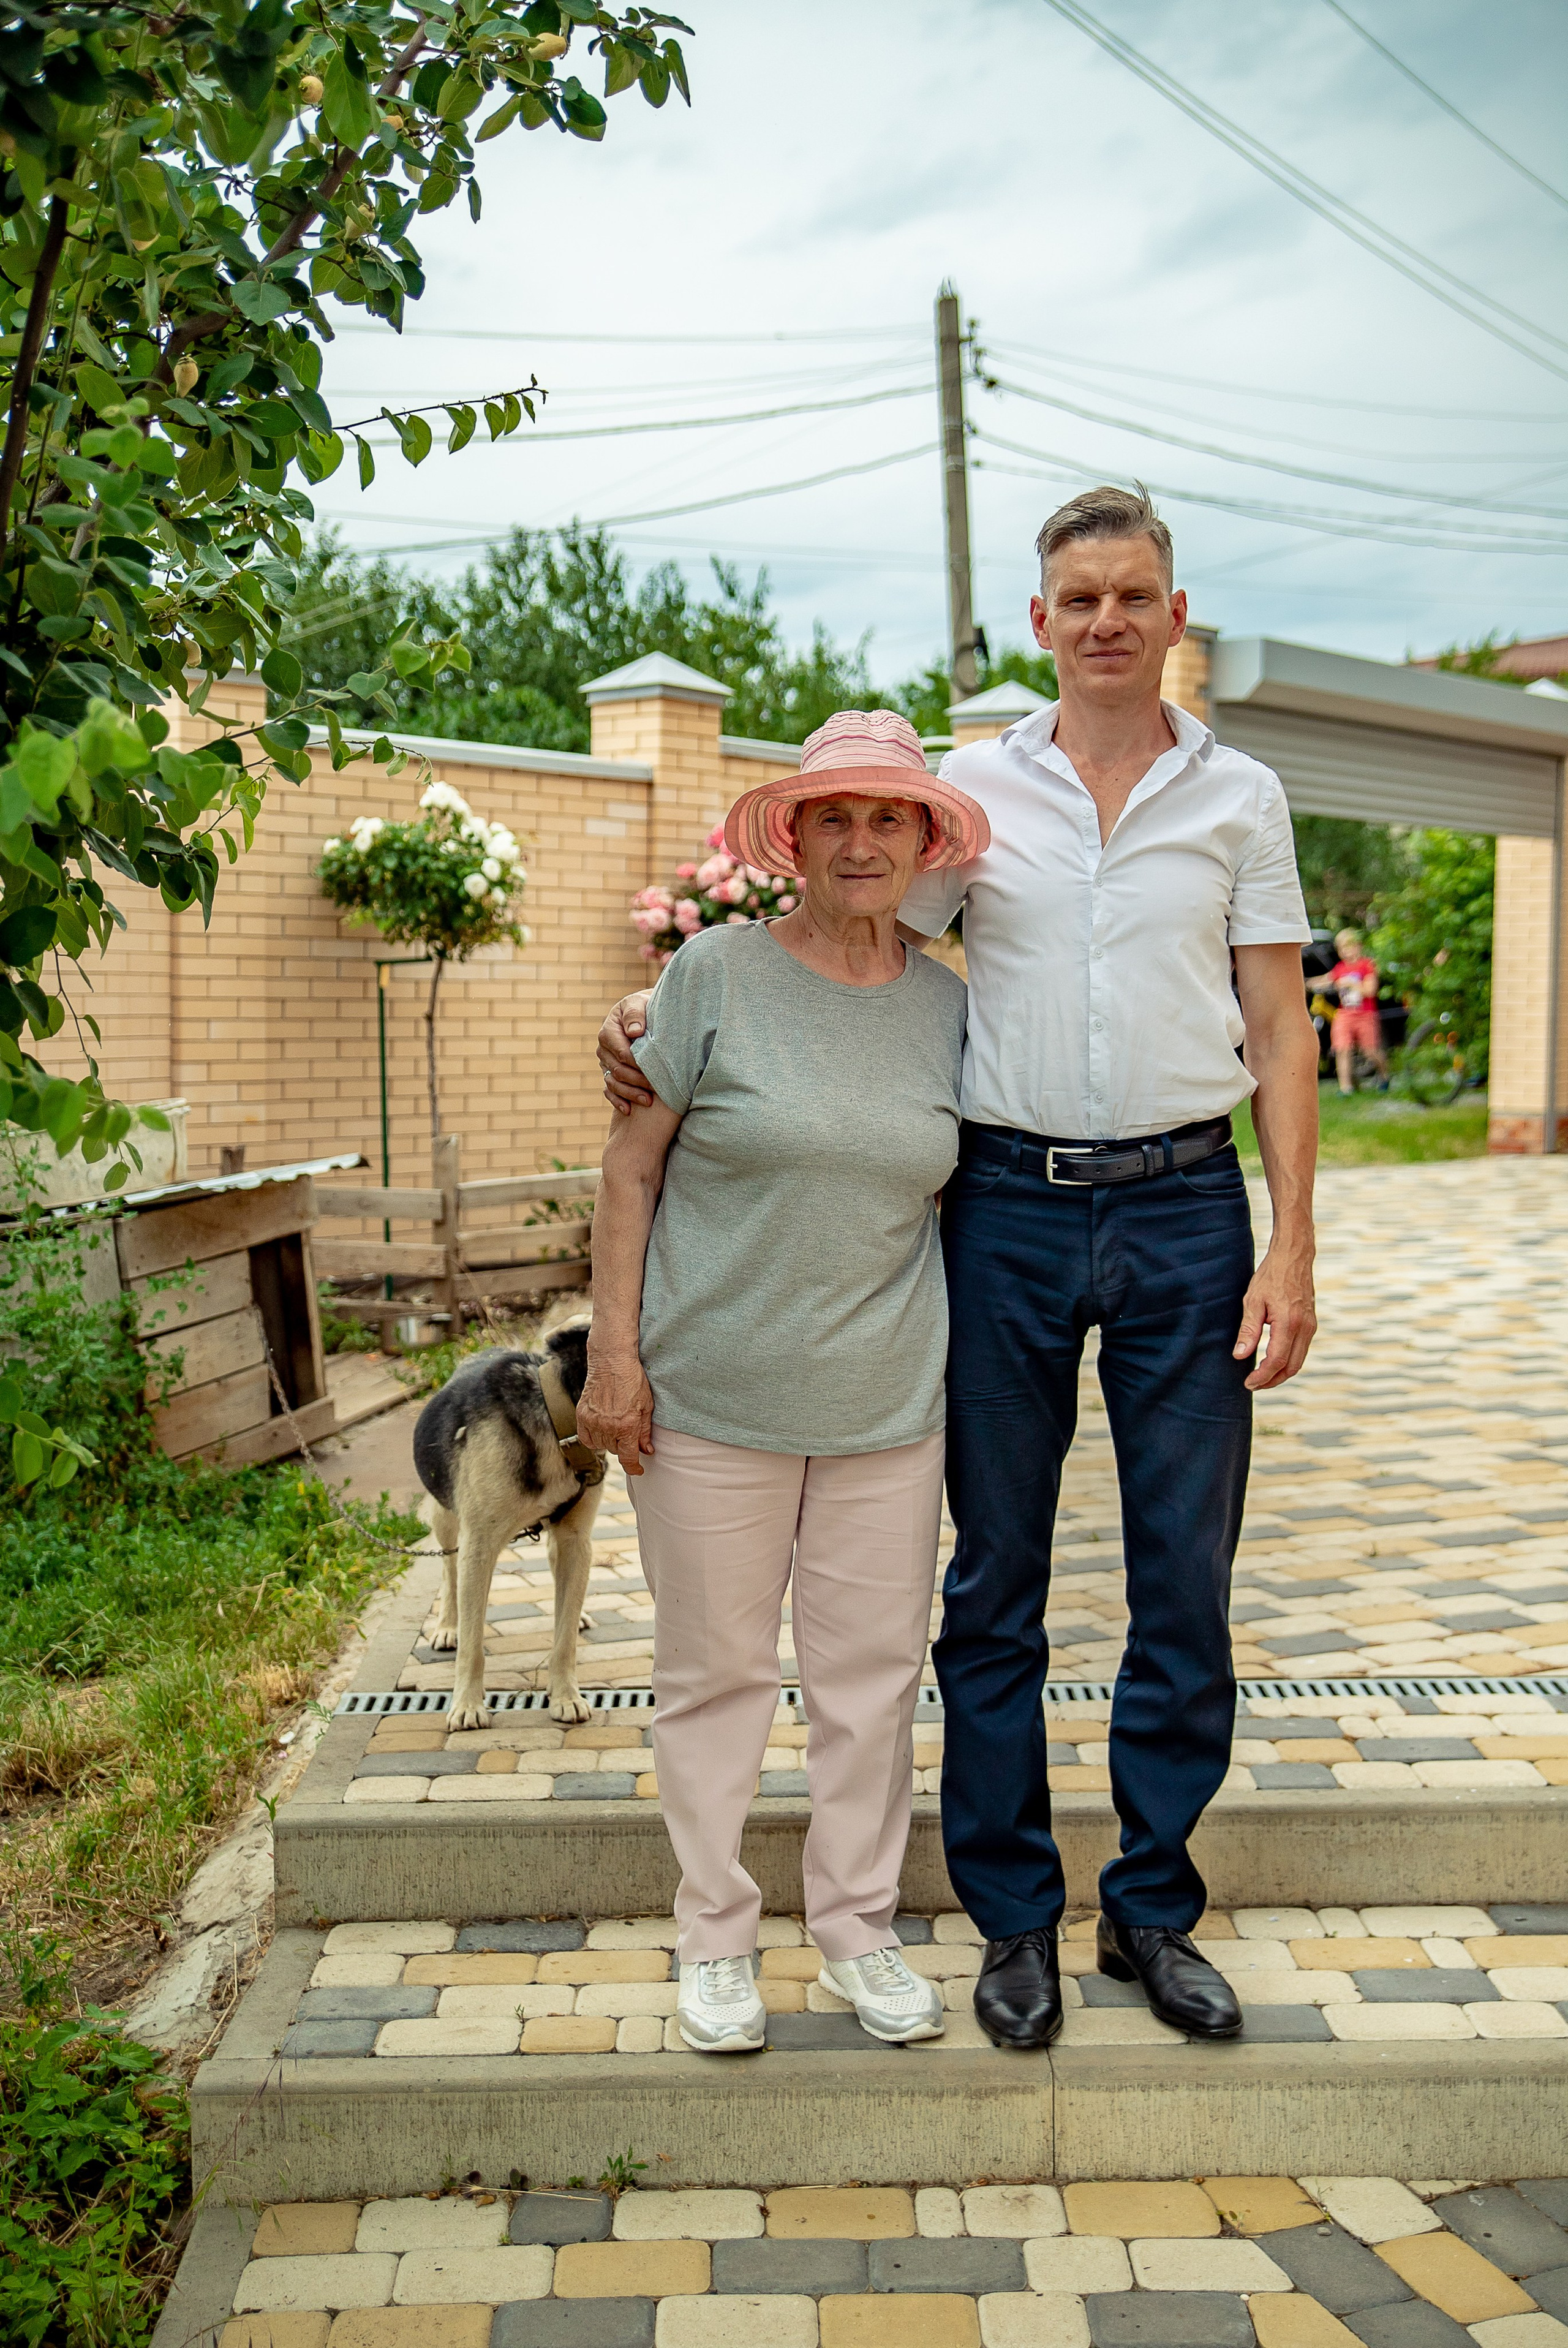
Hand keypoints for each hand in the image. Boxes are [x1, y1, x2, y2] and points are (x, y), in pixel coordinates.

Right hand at [577, 1352, 654, 1475]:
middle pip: (615, 1450)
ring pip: (601, 1445)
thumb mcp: (647, 1406)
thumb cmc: (633, 1380)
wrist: (612, 1361)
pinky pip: (586, 1438)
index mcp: (627, 1426)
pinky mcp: (582, 1415)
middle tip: (628, 1430)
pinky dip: (593, 1438)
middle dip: (624, 1444)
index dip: (634, 1468)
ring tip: (615, 1424)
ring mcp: (593, 1421)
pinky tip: (601, 1428)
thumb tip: (647, 1450)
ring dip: (609, 1440)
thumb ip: (645, 1431)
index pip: (628, 1459)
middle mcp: (608, 1427)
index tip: (638, 1469)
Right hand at [597, 991, 654, 1114]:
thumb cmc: (644, 1007)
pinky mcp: (609, 1074)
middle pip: (619, 1071)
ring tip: (648, 1102)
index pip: (622, 1053)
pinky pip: (609, 1091)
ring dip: (630, 1094)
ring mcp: (605, 1064)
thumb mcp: (638, 1003)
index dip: (639, 1065)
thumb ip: (635, 1014)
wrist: (644, 1013)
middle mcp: (604, 1050)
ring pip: (614, 1083)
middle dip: (638, 1082)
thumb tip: (634, 1032)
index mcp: (608, 1032)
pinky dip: (617, 1102)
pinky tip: (628, 1110)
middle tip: (659, 1090)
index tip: (658, 1072)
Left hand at [1233, 1240, 1316, 1389]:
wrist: (1293, 1257)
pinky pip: (1301, 1350)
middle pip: (1292, 1367)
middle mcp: (1305, 1328)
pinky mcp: (1311, 1323)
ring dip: (1281, 1373)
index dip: (1262, 1376)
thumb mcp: (1253, 1301)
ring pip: (1299, 1361)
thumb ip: (1248, 1330)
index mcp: (1289, 1323)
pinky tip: (1273, 1361)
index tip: (1248, 1383)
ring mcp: (1311, 1326)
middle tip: (1254, 1385)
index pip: (1277, 1361)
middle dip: (1273, 1381)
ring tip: (1261, 1377)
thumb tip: (1239, 1355)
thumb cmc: (1271, 1276)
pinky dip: (1288, 1361)